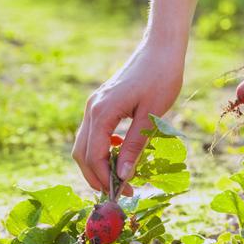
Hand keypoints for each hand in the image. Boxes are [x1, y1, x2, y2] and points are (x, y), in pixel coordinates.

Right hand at [73, 39, 184, 194]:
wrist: (161, 48)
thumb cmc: (161, 78)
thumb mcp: (151, 116)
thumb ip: (135, 146)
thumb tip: (123, 176)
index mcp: (103, 113)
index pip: (94, 156)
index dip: (105, 179)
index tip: (123, 194)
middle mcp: (93, 109)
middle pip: (82, 153)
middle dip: (96, 176)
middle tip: (119, 192)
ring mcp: (95, 105)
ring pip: (84, 144)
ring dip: (98, 164)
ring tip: (119, 177)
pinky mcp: (102, 103)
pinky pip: (93, 133)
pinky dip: (102, 148)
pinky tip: (121, 152)